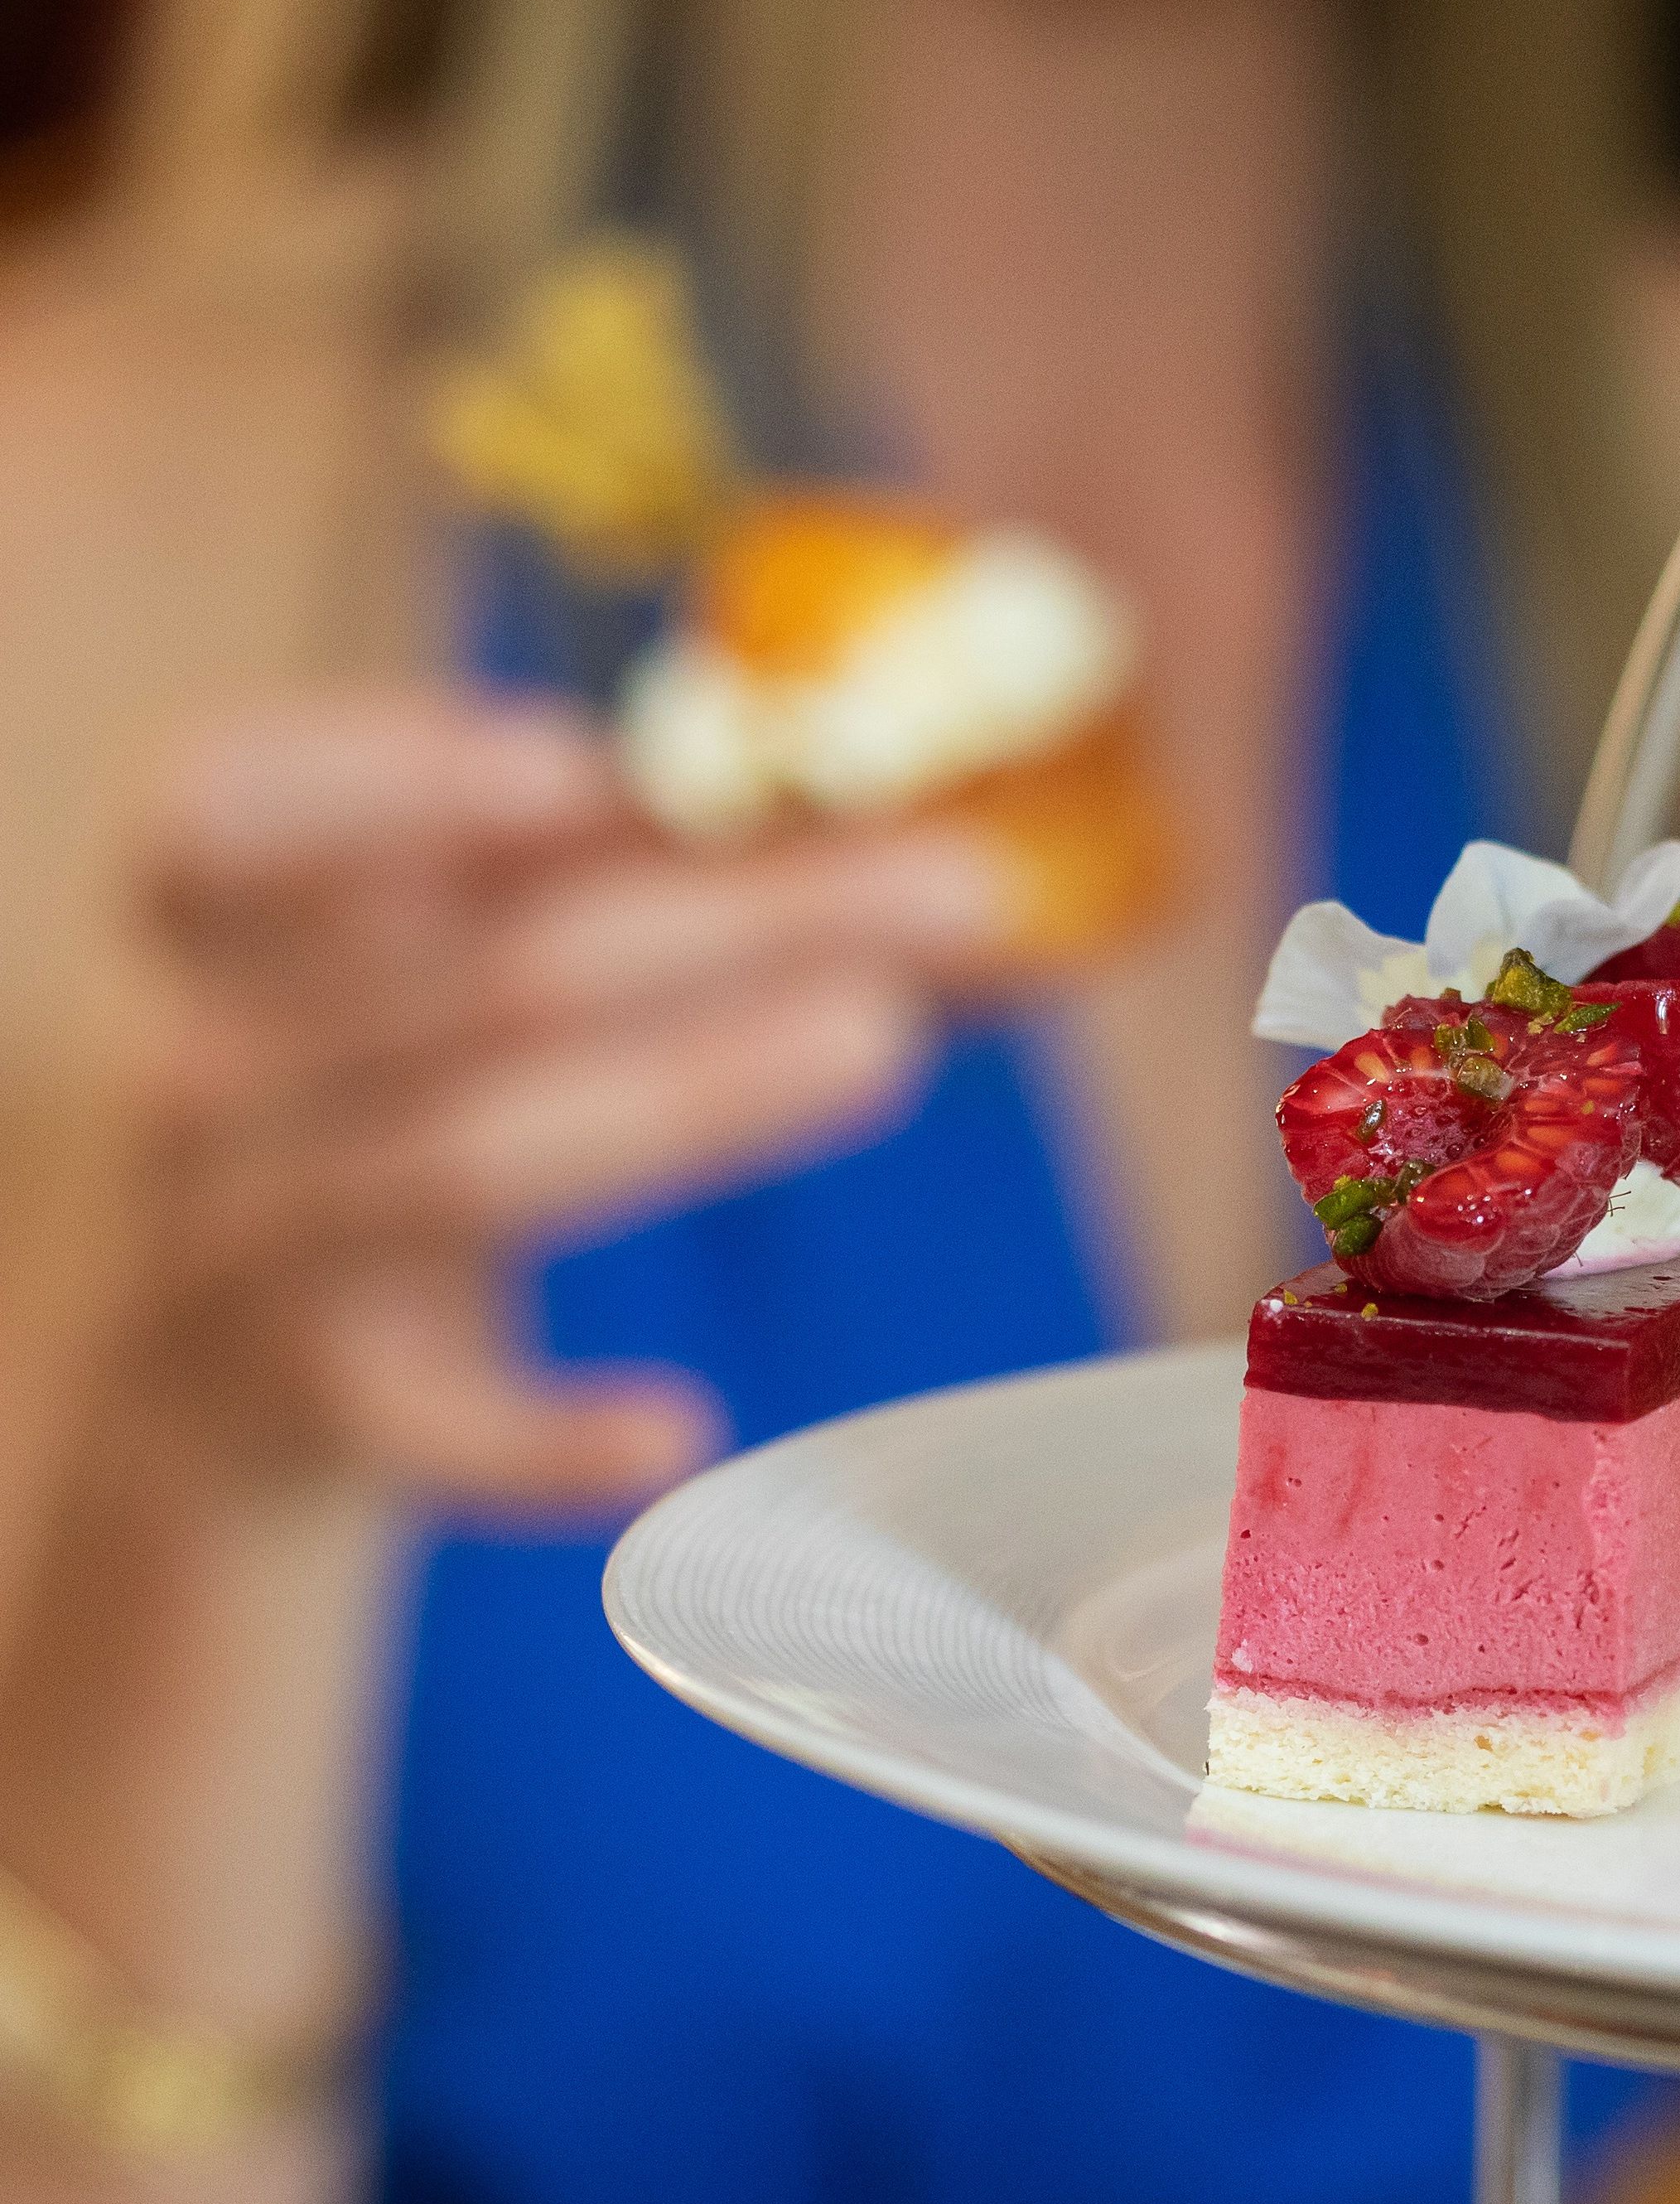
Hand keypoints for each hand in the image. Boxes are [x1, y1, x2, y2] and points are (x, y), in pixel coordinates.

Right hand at [115, 685, 1018, 1522]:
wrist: (194, 1412)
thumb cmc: (367, 1147)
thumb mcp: (425, 1012)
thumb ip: (592, 910)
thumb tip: (892, 863)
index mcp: (222, 947)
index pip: (225, 815)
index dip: (386, 779)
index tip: (574, 761)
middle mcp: (215, 1079)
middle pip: (484, 979)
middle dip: (733, 920)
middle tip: (962, 889)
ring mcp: (249, 1250)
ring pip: (469, 1161)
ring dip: (691, 1094)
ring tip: (886, 1036)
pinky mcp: (316, 1415)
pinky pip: (435, 1428)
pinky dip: (547, 1442)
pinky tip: (678, 1429)